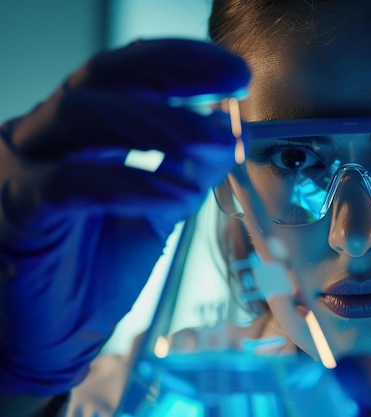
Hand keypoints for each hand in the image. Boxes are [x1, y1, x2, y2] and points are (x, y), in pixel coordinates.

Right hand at [0, 38, 249, 395]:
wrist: (55, 336)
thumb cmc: (97, 271)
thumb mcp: (157, 211)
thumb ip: (187, 173)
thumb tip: (229, 137)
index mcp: (79, 132)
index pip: (127, 73)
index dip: (182, 62)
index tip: (236, 72)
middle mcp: (43, 136)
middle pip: (102, 77)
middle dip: (174, 74)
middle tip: (232, 83)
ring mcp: (20, 167)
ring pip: (80, 115)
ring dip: (156, 123)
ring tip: (210, 142)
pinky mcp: (13, 210)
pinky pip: (68, 184)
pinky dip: (129, 186)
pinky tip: (174, 198)